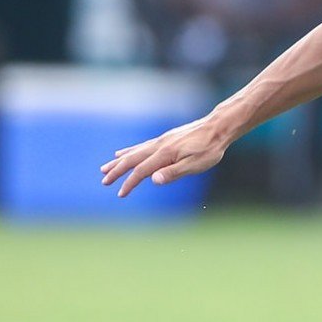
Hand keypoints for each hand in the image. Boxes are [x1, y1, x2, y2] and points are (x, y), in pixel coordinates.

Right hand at [100, 117, 230, 196]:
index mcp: (165, 154)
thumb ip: (173, 173)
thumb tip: (153, 180)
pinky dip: (129, 151)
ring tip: (105, 167)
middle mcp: (159, 145)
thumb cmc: (209, 149)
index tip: (120, 194)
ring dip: (119, 161)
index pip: (142, 171)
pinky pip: (141, 146)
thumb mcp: (195, 165)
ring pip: (134, 152)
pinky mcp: (166, 139)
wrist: (218, 127)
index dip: (129, 183)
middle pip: (132, 160)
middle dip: (116, 171)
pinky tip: (123, 153)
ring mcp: (161, 141)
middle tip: (103, 180)